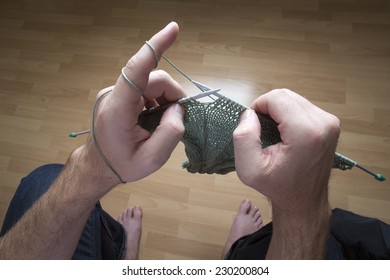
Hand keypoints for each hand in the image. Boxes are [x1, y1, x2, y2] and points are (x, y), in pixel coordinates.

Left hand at [85, 22, 185, 185]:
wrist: (98, 166)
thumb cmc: (123, 164)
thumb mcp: (152, 159)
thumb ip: (170, 133)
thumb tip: (179, 108)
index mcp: (118, 109)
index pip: (137, 69)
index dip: (156, 47)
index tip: (173, 29)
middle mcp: (114, 94)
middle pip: (154, 79)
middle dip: (173, 96)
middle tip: (178, 120)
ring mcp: (115, 92)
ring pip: (152, 82)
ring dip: (166, 99)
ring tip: (161, 124)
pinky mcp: (119, 93)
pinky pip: (145, 87)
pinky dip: (157, 100)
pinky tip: (154, 118)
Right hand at [233, 89, 339, 216]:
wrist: (304, 201)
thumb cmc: (277, 186)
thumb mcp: (249, 169)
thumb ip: (243, 137)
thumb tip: (249, 113)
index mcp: (306, 133)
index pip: (276, 98)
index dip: (258, 107)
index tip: (253, 128)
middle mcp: (323, 122)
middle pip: (285, 96)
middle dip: (268, 108)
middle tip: (261, 131)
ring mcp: (330, 122)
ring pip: (294, 99)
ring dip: (278, 111)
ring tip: (273, 134)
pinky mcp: (331, 123)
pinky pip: (302, 106)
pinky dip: (289, 114)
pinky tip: (285, 133)